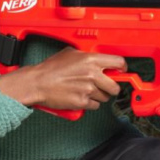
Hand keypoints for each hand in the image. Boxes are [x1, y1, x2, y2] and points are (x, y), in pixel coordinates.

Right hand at [0, 47, 126, 110]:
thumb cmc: (52, 68)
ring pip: (105, 97)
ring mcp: (88, 89)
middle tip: (105, 85)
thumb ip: (89, 56)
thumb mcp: (72, 53)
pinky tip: (82, 97)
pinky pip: (95, 106)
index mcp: (92, 60)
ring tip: (87, 90)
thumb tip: (100, 58)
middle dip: (111, 87)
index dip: (122, 68)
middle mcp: (93, 74)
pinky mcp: (82, 102)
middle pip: (115, 86)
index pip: (119, 63)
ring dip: (99, 95)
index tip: (122, 71)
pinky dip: (90, 103)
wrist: (37, 83)